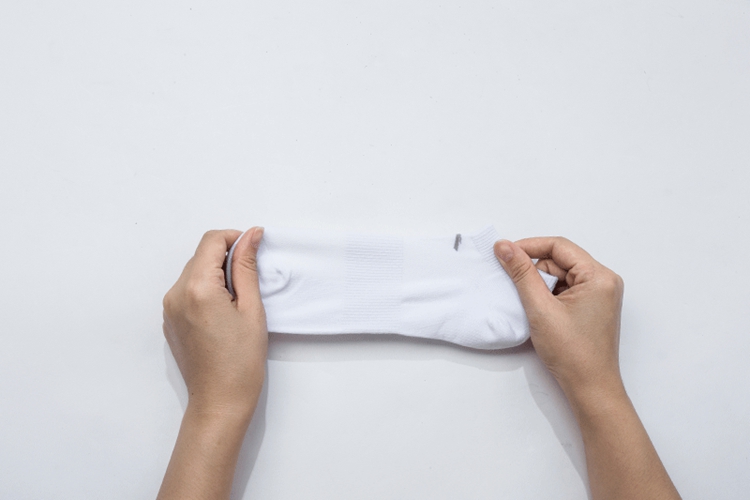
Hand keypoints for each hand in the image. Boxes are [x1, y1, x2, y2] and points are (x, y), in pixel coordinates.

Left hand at [158, 228, 266, 499]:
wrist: (219, 401)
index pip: (211, 241)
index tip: (254, 250)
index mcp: (197, 288)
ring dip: (216, 273)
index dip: (235, 238)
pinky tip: (223, 312)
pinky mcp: (170, 320)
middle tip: (251, 280)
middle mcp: (175, 293)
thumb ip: (247, 267)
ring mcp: (169, 308)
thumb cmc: (241, 361)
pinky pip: (187, 290)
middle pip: (201, 255)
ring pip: (194, 272)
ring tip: (238, 300)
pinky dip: (206, 289)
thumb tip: (250, 235)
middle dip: (226, 257)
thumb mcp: (251, 308)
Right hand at [494, 237, 680, 499]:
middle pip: (560, 259)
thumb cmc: (571, 352)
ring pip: (561, 274)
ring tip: (520, 294)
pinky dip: (547, 292)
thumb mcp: (540, 307)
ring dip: (539, 281)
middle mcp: (604, 281)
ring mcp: (599, 295)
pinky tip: (534, 304)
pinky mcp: (592, 307)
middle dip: (533, 265)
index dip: (529, 246)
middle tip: (507, 274)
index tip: (504, 252)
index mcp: (599, 276)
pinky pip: (565, 288)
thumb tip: (504, 246)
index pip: (559, 246)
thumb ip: (521, 272)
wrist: (590, 388)